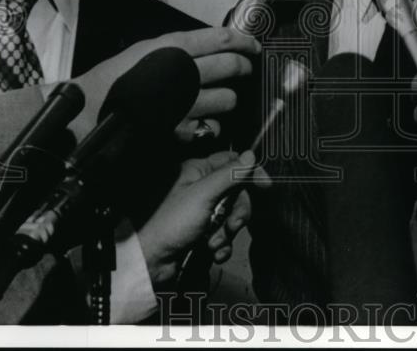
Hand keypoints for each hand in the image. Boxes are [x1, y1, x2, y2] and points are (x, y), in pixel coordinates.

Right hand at [63, 28, 259, 142]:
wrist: (88, 112)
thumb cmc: (114, 79)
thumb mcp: (145, 50)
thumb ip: (178, 48)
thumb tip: (213, 46)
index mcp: (173, 47)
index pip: (223, 39)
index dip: (245, 42)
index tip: (253, 46)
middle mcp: (183, 72)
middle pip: (233, 66)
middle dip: (244, 68)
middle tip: (244, 69)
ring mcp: (184, 102)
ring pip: (229, 99)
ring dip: (229, 99)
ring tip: (221, 98)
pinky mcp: (180, 128)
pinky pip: (212, 126)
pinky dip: (211, 125)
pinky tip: (202, 121)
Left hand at [137, 149, 269, 287]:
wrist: (150, 261)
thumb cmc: (171, 223)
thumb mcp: (203, 194)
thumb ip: (229, 174)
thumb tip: (251, 154)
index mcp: (197, 171)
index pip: (232, 162)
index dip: (250, 173)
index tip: (266, 186)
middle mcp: (200, 188)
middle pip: (236, 192)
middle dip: (237, 211)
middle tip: (232, 225)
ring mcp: (200, 211)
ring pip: (230, 215)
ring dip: (227, 231)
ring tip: (213, 243)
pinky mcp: (200, 232)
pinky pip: (222, 233)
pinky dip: (222, 244)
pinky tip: (214, 252)